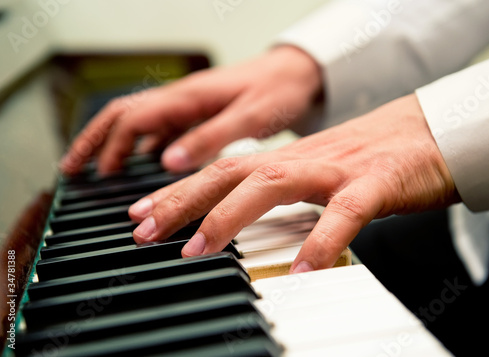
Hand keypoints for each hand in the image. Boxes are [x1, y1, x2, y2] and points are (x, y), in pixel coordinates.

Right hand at [59, 45, 321, 174]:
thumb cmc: (278, 91)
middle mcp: (181, 99)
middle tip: (72, 169)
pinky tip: (143, 163)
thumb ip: (211, 138)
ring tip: (98, 170)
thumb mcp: (250, 117)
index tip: (98, 175)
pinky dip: (143, 146)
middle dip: (94, 141)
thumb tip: (168, 162)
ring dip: (114, 144)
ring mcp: (188, 105)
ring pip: (138, 122)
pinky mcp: (198, 113)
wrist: (299, 73)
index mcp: (188, 97)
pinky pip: (161, 128)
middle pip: (122, 115)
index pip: (132, 118)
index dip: (109, 146)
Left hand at [129, 94, 459, 272]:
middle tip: (145, 231)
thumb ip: (278, 191)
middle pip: (232, 173)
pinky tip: (302, 271)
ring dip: (231, 215)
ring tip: (200, 248)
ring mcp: (335, 171)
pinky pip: (345, 214)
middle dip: (183, 201)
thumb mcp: (312, 172)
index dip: (178, 191)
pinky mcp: (375, 184)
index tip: (141, 213)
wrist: (426, 133)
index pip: (221, 171)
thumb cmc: (366, 159)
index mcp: (286, 160)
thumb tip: (240, 217)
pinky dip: (321, 241)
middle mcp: (301, 161)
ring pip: (274, 183)